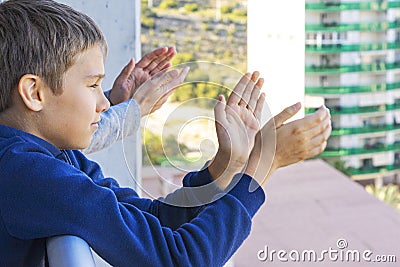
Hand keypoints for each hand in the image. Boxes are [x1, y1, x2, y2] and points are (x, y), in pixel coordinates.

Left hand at [109, 47, 175, 104]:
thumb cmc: (117, 94)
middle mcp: (142, 72)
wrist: (119, 105)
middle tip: (173, 48)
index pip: (148, 58)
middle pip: (155, 61)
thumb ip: (126, 70)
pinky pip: (159, 77)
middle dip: (164, 54)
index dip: (157, 53)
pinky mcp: (150, 86)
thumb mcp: (120, 82)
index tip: (165, 49)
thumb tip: (132, 59)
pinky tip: (170, 66)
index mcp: (136, 70)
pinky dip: (165, 71)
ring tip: (174, 53)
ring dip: (166, 60)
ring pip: (158, 67)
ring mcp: (147, 79)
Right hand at [133, 66, 189, 115]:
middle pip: (175, 86)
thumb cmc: (142, 96)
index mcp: (165, 90)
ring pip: (169, 90)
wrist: (134, 111)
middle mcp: (165, 96)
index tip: (187, 67)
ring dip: (172, 83)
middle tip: (182, 72)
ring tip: (173, 79)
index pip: (178, 80)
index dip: (183, 73)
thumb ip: (165, 77)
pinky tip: (162, 89)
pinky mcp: (156, 104)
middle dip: (179, 78)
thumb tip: (176, 72)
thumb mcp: (153, 84)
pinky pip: (164, 94)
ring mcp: (161, 101)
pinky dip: (165, 88)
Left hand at [208, 72, 265, 188]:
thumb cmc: (225, 141)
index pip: (237, 93)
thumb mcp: (220, 124)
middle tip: (257, 72)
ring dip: (257, 89)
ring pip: (253, 100)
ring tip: (262, 79)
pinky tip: (263, 94)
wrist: (233, 156)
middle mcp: (238, 112)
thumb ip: (219, 109)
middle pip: (246, 94)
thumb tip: (221, 96)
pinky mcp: (253, 124)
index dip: (243, 83)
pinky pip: (258, 109)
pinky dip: (261, 101)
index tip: (248, 73)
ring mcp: (246, 117)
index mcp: (230, 110)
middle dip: (251, 83)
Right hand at [245, 103, 330, 186]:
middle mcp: (303, 138)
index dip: (323, 111)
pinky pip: (320, 148)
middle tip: (326, 112)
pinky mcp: (305, 155)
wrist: (264, 160)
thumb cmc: (266, 140)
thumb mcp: (272, 122)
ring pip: (324, 137)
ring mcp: (305, 148)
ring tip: (327, 122)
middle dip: (327, 117)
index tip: (323, 106)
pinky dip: (324, 141)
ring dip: (328, 128)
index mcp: (296, 128)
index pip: (317, 118)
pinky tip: (322, 137)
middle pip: (322, 126)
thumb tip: (299, 103)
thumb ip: (287, 112)